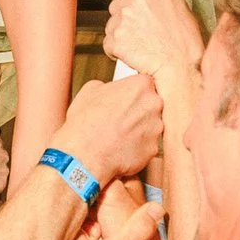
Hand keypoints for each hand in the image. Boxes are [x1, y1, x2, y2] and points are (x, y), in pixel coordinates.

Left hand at [26, 179, 165, 239]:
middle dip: (93, 217)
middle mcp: (54, 232)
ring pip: (69, 229)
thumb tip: (156, 207)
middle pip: (76, 211)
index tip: (110, 200)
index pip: (84, 194)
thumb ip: (137, 230)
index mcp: (69, 224)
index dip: (101, 194)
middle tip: (102, 232)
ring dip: (84, 233)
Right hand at [48, 75, 162, 186]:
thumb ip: (111, 85)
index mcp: (140, 85)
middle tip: (120, 117)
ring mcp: (156, 128)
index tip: (125, 98)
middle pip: (151, 104)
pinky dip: (137, 146)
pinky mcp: (153, 149)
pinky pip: (148, 144)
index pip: (145, 83)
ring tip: (118, 133)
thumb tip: (113, 89)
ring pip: (151, 125)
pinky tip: (121, 146)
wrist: (83, 156)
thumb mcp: (91, 89)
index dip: (132, 92)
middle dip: (138, 110)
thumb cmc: (84, 124)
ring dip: (139, 128)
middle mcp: (154, 104)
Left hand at [103, 0, 205, 84]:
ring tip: (143, 43)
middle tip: (144, 29)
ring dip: (122, 33)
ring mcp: (124, 16)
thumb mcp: (180, 7)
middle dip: (126, 15)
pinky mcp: (115, 37)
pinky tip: (136, 53)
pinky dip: (118, 49)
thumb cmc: (185, 44)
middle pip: (118, 1)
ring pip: (112, 23)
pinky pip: (109, 42)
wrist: (180, 68)